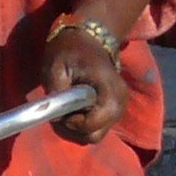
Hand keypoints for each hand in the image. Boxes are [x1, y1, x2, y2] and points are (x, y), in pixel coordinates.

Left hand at [39, 22, 128, 143]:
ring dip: (76, 128)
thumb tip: (55, 115)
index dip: (73, 123)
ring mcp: (119, 109)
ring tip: (66, 107)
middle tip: (61, 111)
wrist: (89, 39)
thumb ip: (57, 91)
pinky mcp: (113, 112)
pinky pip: (96, 129)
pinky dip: (81, 125)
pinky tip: (74, 109)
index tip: (62, 110)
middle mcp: (120, 104)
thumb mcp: (56, 66)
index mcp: (110, 91)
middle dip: (73, 128)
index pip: (93, 125)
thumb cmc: (71, 50)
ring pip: (94, 135)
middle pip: (94, 135)